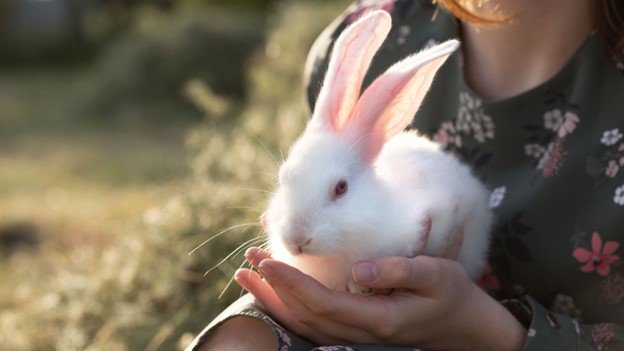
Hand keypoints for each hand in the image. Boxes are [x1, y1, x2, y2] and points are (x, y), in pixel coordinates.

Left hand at [235, 230, 525, 349]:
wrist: (465, 325)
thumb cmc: (452, 293)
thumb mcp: (435, 273)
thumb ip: (398, 270)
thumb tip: (357, 270)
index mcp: (379, 319)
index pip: (324, 303)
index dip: (293, 284)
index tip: (269, 261)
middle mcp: (363, 332)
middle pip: (306, 316)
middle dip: (274, 289)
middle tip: (249, 261)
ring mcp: (358, 336)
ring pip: (306, 324)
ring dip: (275, 300)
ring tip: (249, 275)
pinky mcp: (357, 330)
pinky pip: (315, 324)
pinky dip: (290, 309)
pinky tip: (276, 293)